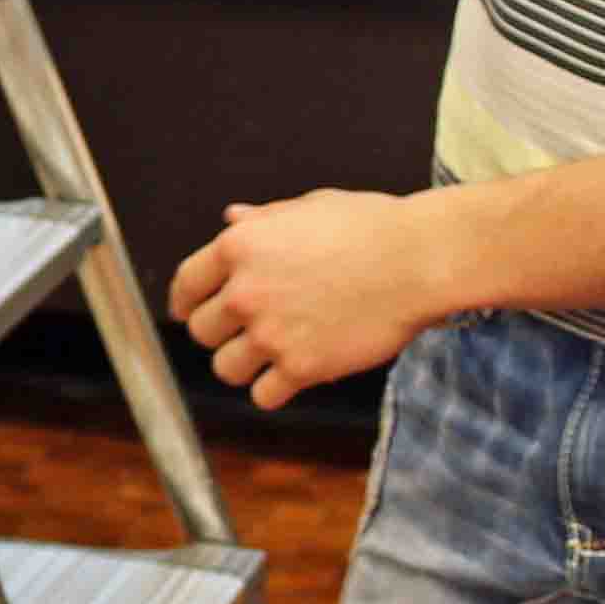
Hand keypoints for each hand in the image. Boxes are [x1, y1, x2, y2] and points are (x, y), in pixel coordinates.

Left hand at [166, 190, 443, 407]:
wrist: (419, 260)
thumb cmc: (371, 226)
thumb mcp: (309, 207)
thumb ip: (263, 219)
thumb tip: (231, 218)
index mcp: (240, 247)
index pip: (187, 284)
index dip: (185, 301)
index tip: (189, 312)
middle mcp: (246, 292)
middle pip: (201, 330)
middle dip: (220, 332)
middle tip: (245, 332)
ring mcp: (272, 333)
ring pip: (226, 368)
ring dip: (243, 365)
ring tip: (267, 357)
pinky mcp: (302, 368)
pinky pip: (263, 396)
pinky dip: (273, 391)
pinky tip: (290, 377)